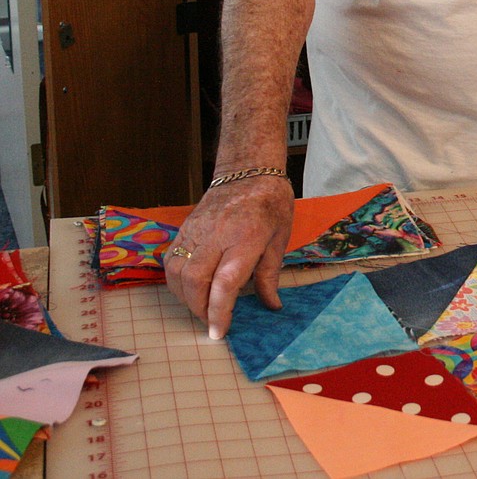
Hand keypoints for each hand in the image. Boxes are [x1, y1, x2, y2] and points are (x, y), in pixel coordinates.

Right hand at [164, 176, 294, 339]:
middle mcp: (216, 234)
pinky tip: (188, 287)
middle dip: (200, 309)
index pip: (225, 282)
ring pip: (176, 272)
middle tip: (212, 321)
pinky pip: (170, 259)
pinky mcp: (184, 227)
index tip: (218, 332)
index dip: (219, 311)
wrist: (249, 170)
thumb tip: (271, 305)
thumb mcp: (281, 237)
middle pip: (194, 281)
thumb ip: (271, 273)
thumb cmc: (271, 203)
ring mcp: (196, 230)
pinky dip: (174, 280)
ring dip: (185, 297)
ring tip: (201, 307)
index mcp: (246, 237)